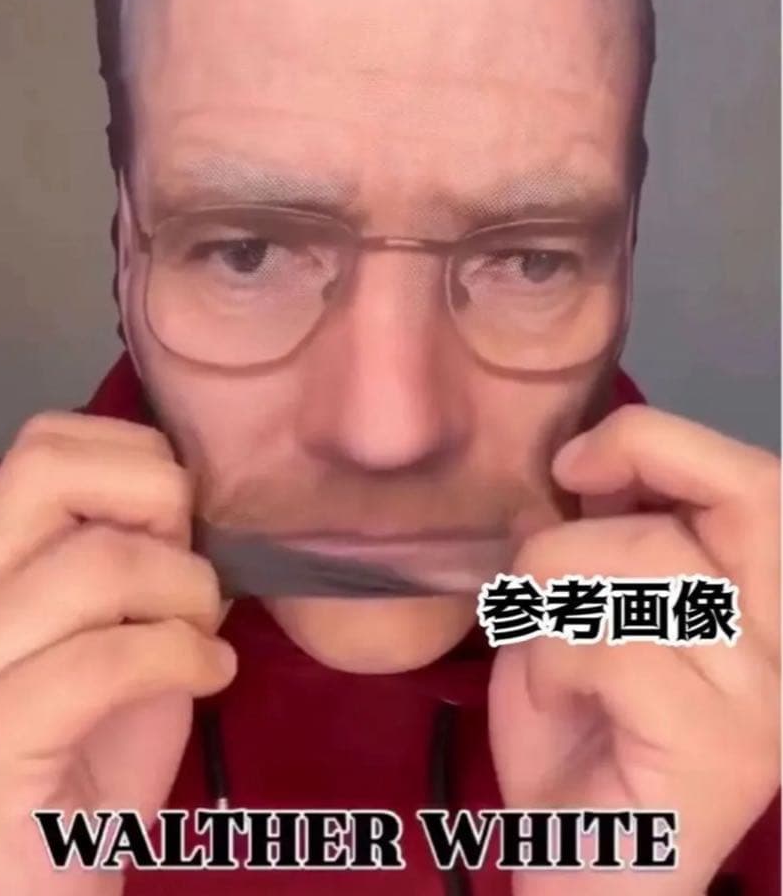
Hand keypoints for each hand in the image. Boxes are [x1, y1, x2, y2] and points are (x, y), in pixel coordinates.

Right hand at [0, 413, 235, 895]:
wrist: (32, 892)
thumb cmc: (81, 766)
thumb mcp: (118, 643)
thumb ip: (141, 572)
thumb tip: (196, 511)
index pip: (42, 446)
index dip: (136, 460)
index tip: (179, 523)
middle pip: (47, 468)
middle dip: (155, 495)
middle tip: (189, 565)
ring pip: (96, 564)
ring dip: (187, 593)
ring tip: (204, 638)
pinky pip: (107, 658)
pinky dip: (185, 657)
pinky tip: (212, 679)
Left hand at [489, 406, 779, 894]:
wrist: (583, 860)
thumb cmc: (584, 724)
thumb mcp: (585, 603)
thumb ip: (604, 534)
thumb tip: (587, 467)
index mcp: (763, 589)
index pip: (755, 479)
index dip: (658, 443)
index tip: (575, 465)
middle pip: (721, 505)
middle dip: (594, 524)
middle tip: (538, 571)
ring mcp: (768, 693)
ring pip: (642, 570)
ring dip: (551, 602)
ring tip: (547, 657)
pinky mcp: (724, 747)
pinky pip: (610, 648)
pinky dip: (552, 665)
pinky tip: (558, 704)